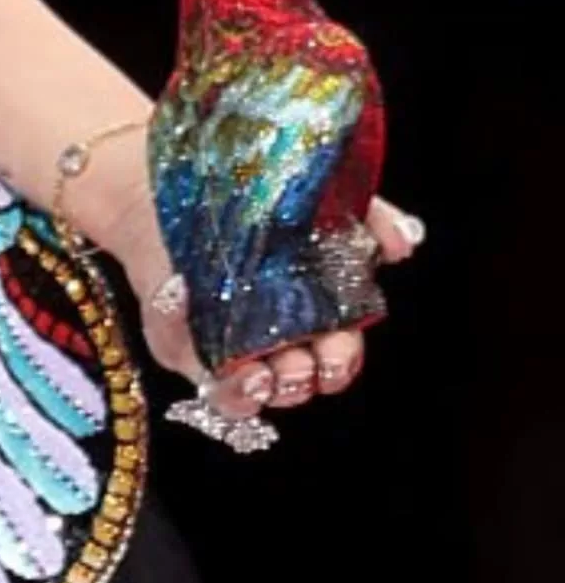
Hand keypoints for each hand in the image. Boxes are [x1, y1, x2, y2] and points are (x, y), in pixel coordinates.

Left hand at [121, 196, 423, 420]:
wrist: (183, 185)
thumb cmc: (258, 200)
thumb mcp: (322, 203)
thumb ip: (370, 220)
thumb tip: (404, 245)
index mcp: (314, 320)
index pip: (335, 360)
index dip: (338, 366)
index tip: (334, 355)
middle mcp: (272, 343)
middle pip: (295, 385)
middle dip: (301, 381)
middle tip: (299, 366)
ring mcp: (225, 349)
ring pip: (243, 397)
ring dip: (251, 392)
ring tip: (254, 373)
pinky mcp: (179, 341)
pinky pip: (182, 355)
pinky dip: (181, 333)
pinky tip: (180, 295)